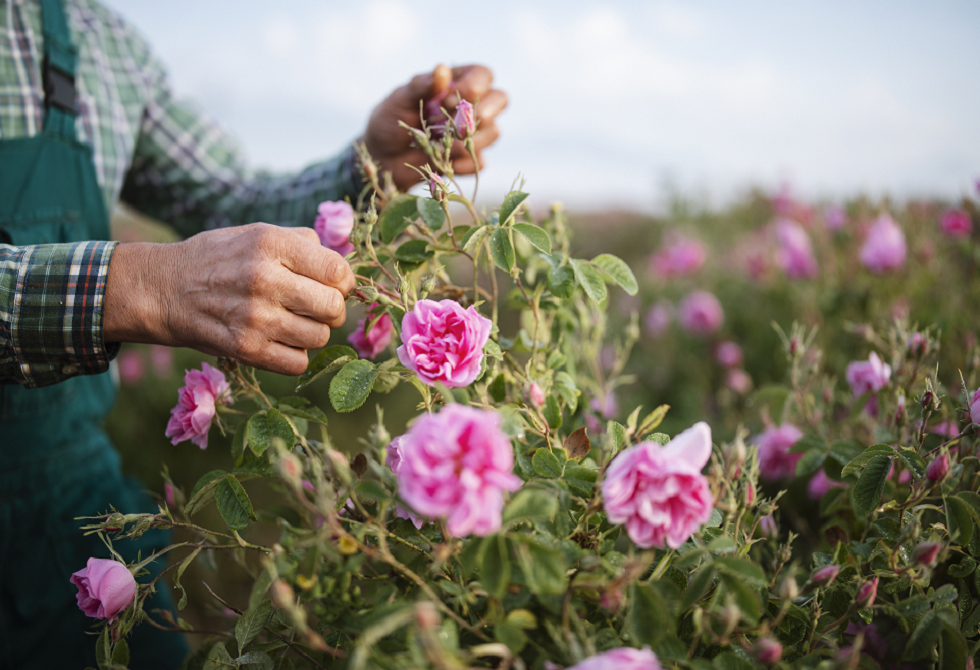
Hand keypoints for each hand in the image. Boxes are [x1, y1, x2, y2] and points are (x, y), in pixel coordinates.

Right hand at [104, 224, 354, 375]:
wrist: (163, 289)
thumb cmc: (219, 259)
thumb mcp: (257, 233)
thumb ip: (304, 244)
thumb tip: (343, 268)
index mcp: (271, 245)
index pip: (337, 271)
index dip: (342, 281)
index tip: (331, 284)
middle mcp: (264, 279)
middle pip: (334, 308)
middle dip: (332, 309)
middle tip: (315, 307)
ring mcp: (254, 318)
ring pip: (320, 338)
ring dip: (312, 332)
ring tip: (292, 322)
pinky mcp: (245, 349)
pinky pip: (297, 363)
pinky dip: (295, 355)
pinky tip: (280, 341)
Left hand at [362, 63, 507, 189]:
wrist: (382, 156)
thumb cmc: (390, 120)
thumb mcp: (400, 100)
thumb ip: (421, 86)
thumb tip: (442, 70)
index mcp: (456, 82)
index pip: (483, 75)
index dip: (472, 87)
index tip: (444, 100)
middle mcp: (470, 105)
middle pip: (500, 100)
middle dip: (483, 113)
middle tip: (456, 125)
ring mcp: (473, 133)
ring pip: (494, 132)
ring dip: (468, 141)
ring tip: (440, 145)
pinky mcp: (469, 158)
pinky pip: (480, 162)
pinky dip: (461, 164)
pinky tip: (442, 163)